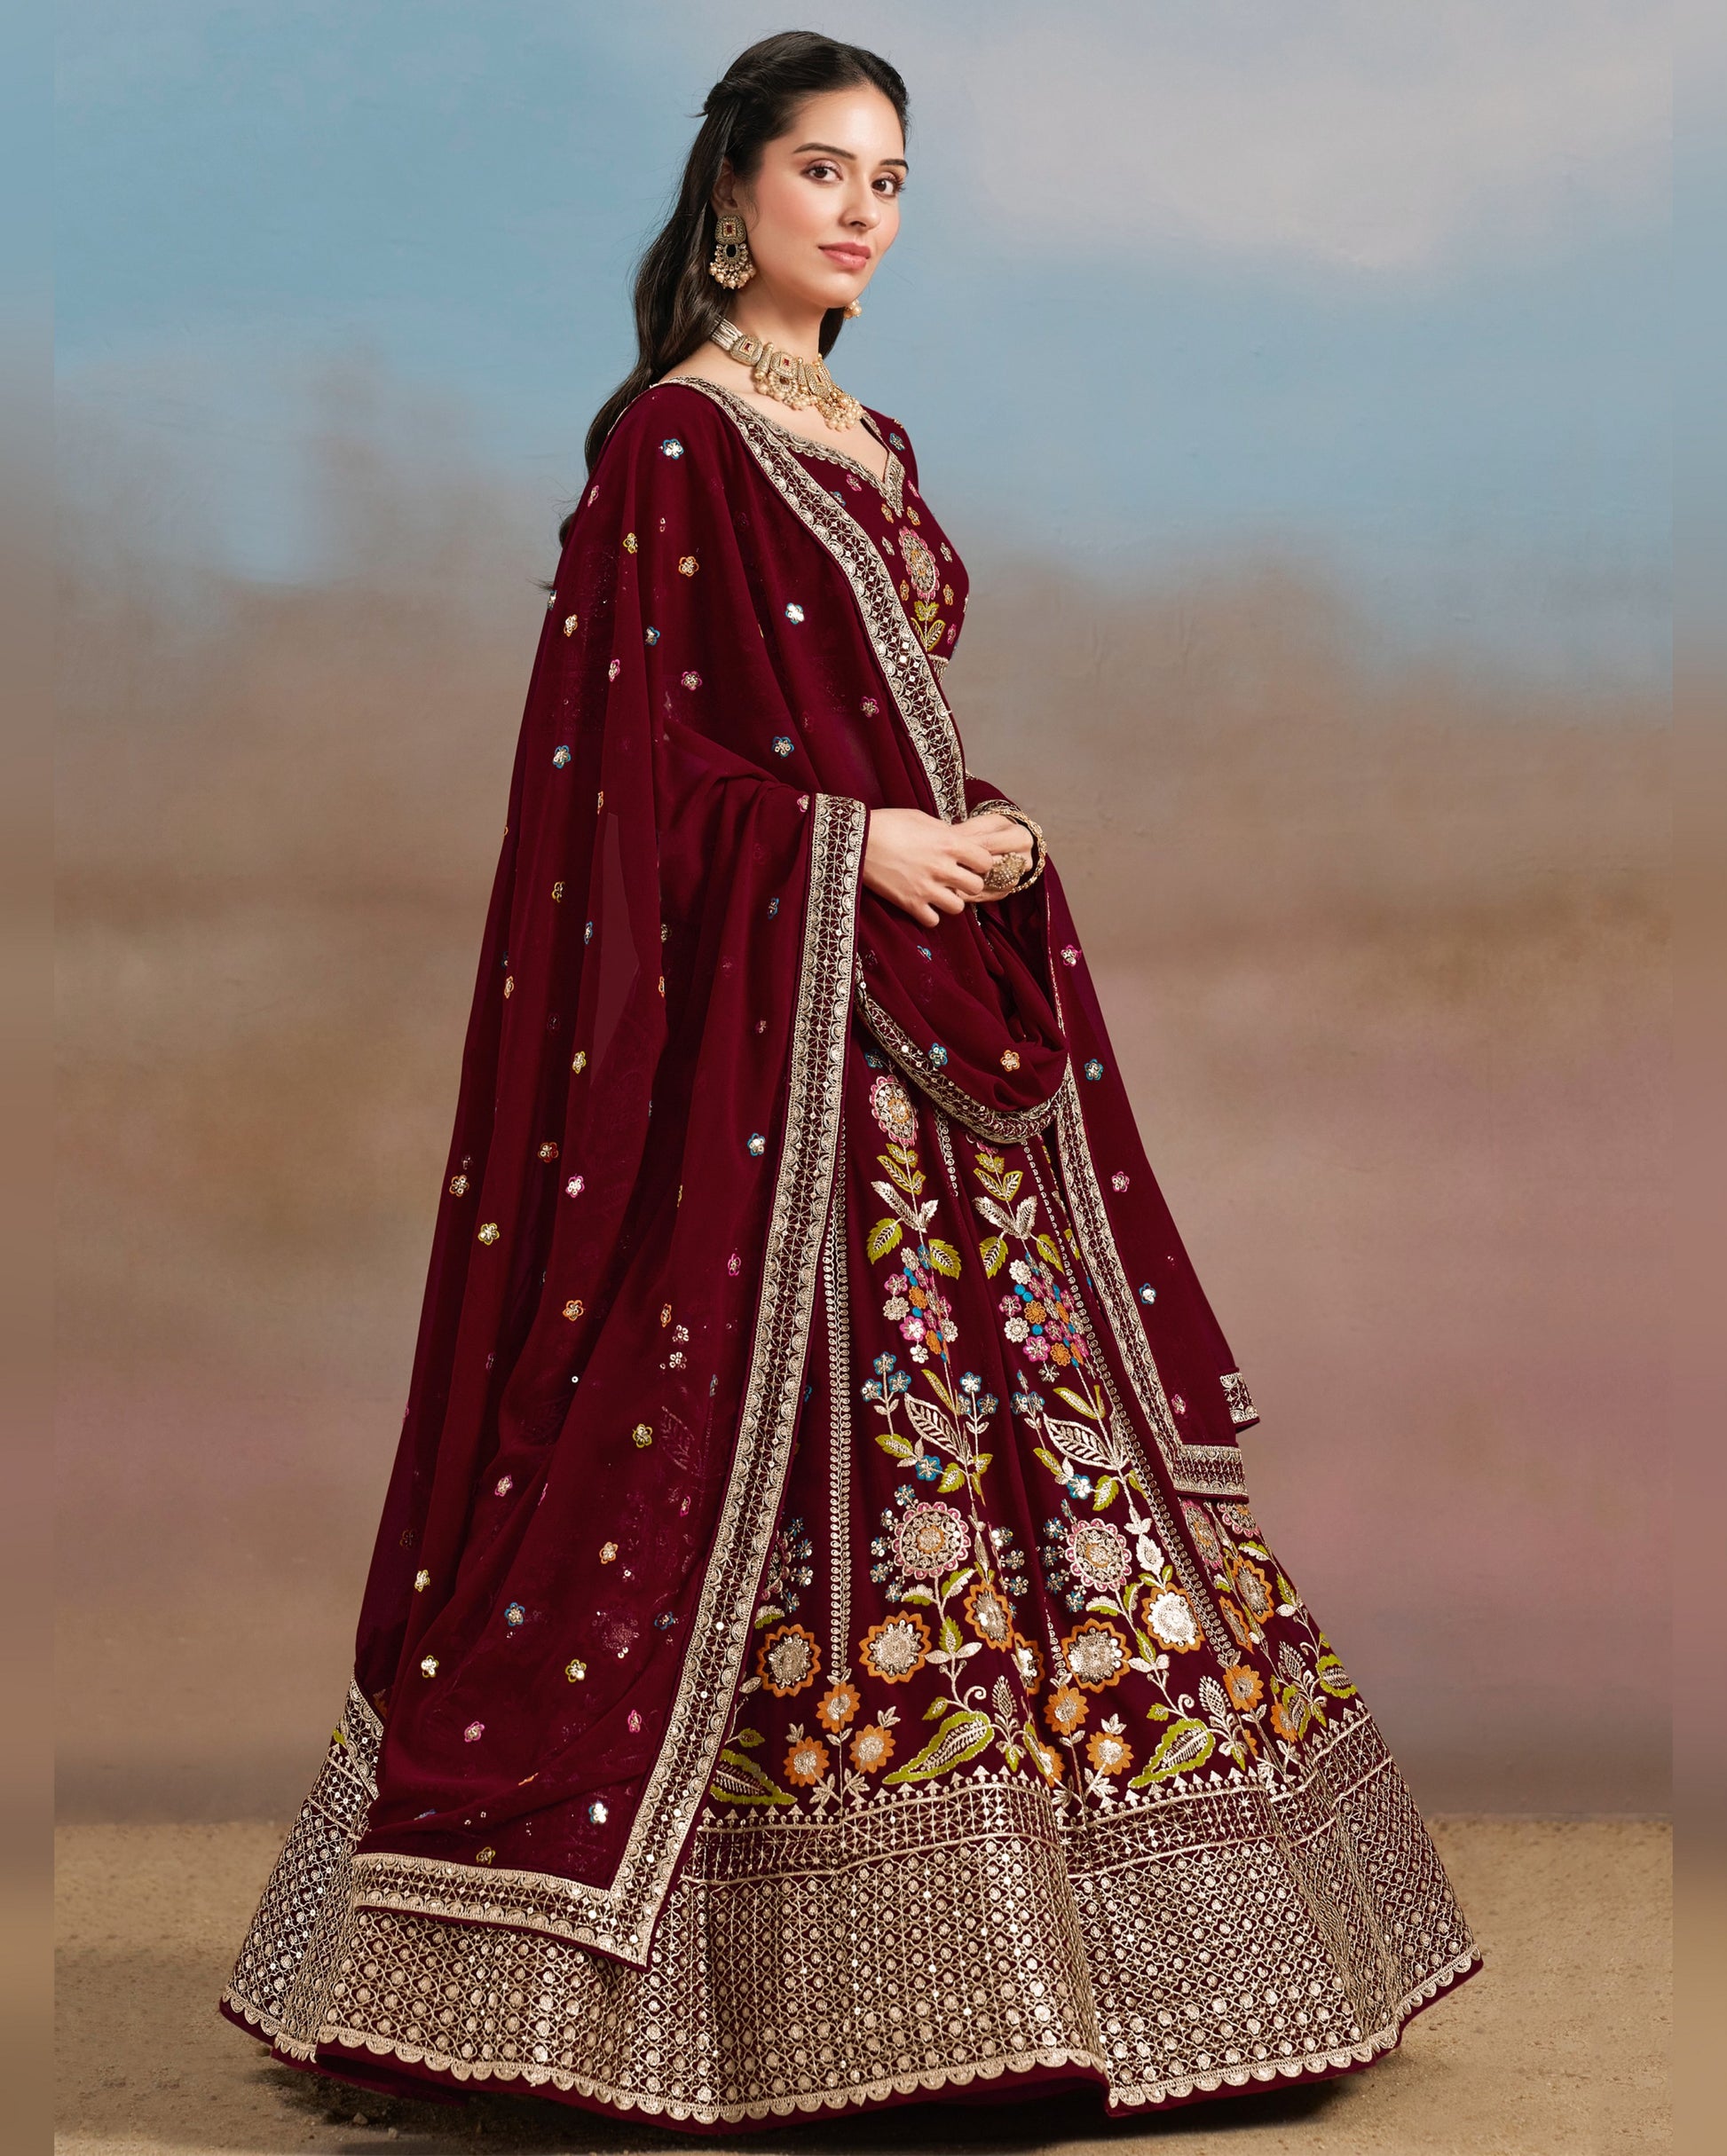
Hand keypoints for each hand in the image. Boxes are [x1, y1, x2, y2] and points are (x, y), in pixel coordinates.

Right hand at [862, 809, 1027, 927]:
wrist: (858, 838)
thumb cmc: (889, 823)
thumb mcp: (922, 819)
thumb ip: (944, 834)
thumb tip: (956, 843)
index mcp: (949, 843)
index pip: (985, 862)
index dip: (979, 863)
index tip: (970, 863)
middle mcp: (942, 867)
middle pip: (976, 886)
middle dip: (968, 883)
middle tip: (956, 880)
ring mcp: (926, 887)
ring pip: (958, 907)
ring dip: (950, 901)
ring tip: (939, 893)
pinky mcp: (910, 903)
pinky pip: (933, 921)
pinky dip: (930, 915)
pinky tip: (923, 904)